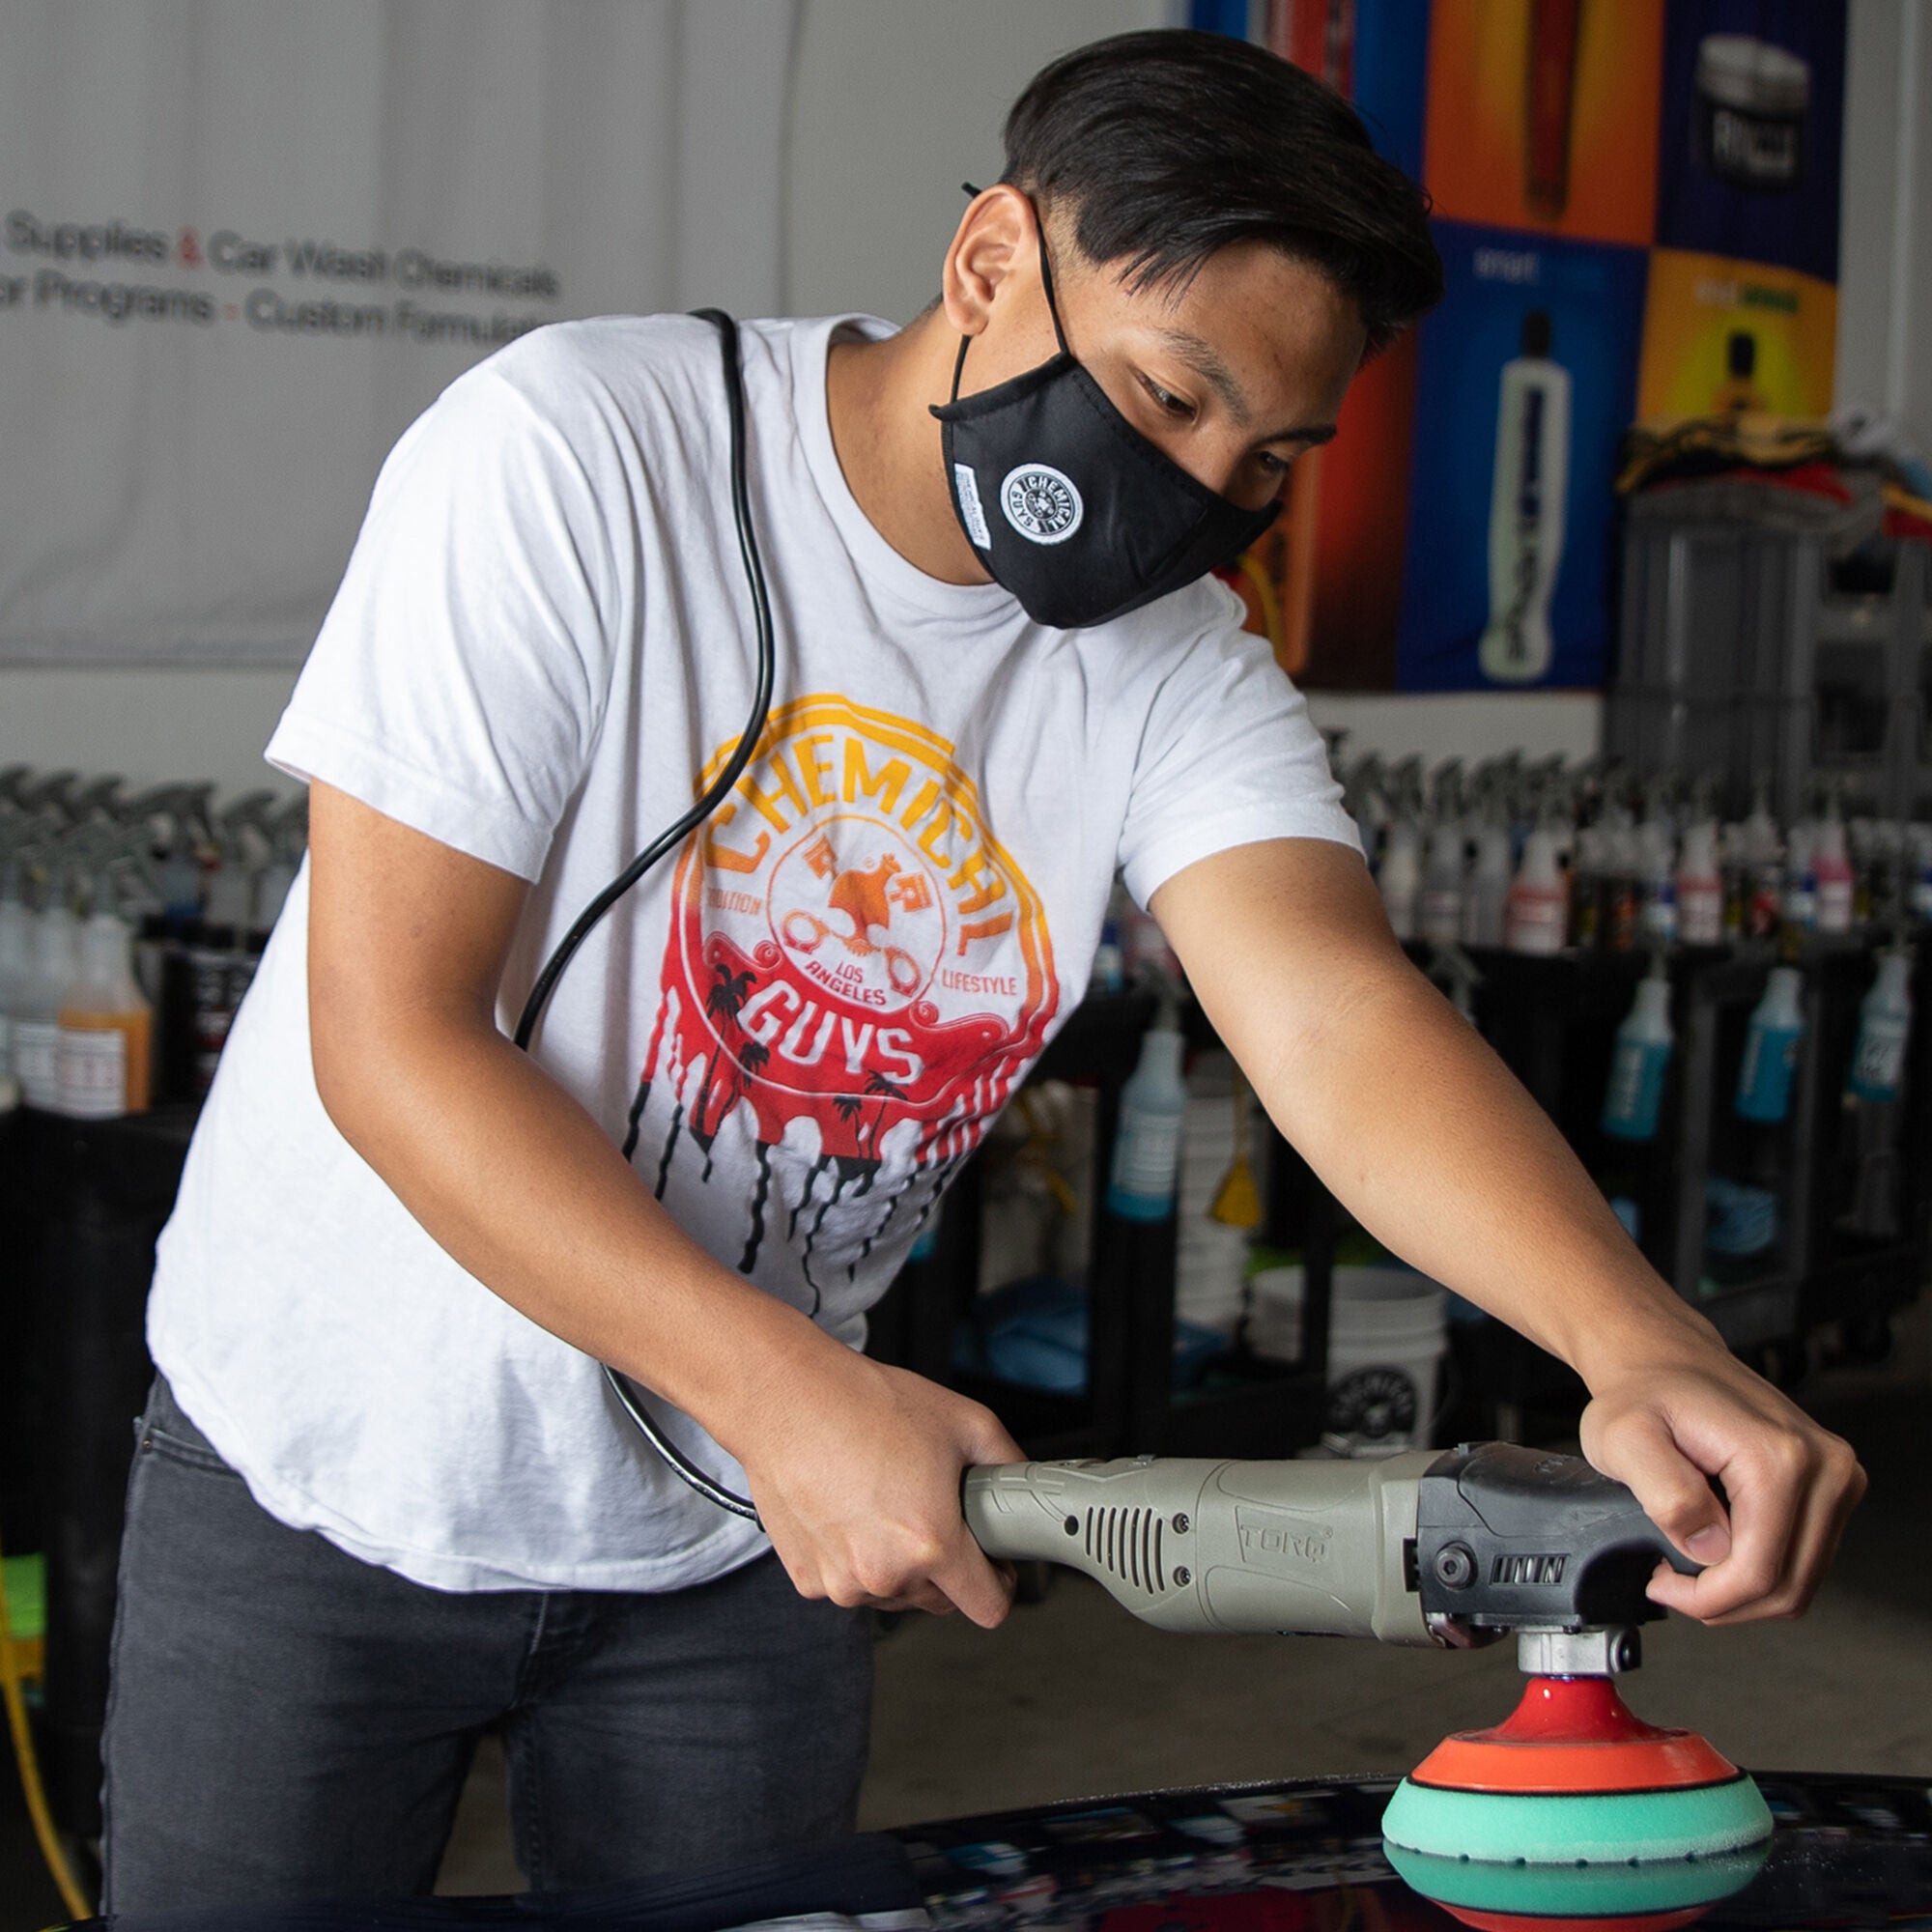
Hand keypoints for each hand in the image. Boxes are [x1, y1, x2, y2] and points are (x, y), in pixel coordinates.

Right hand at [727, 1343, 1022, 1627]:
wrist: (787, 1399)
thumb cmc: (865, 1405)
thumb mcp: (964, 1420)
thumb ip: (1008, 1464)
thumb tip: (1025, 1488)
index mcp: (931, 1543)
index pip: (989, 1608)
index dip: (1000, 1584)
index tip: (993, 1565)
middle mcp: (885, 1575)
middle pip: (940, 1599)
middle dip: (945, 1565)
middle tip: (929, 1508)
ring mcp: (842, 1583)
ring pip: (894, 1593)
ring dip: (898, 1563)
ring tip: (883, 1500)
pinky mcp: (808, 1580)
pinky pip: (850, 1582)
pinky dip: (855, 1557)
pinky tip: (849, 1510)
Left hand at [1578, 1326, 1864, 1624]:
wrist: (1664, 1356)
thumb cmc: (1640, 1392)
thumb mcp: (1623, 1438)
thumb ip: (1667, 1494)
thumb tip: (1711, 1548)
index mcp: (1780, 1457)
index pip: (1761, 1573)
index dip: (1707, 1600)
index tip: (1661, 1583)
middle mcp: (1825, 1467)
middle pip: (1790, 1587)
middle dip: (1725, 1601)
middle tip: (1672, 1580)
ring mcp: (1837, 1475)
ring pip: (1802, 1581)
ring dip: (1743, 1589)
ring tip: (1690, 1560)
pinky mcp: (1832, 1484)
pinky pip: (1804, 1558)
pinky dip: (1761, 1569)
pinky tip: (1718, 1547)